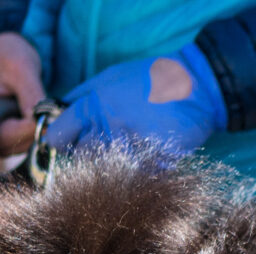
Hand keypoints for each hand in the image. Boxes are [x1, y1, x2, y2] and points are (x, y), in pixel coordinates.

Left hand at [45, 45, 227, 157]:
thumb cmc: (152, 78)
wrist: (196, 89)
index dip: (60, 140)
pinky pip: (131, 176)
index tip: (64, 142)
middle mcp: (108, 129)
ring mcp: (131, 149)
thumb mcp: (110, 75)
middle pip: (79, 157)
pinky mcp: (152, 165)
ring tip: (123, 149)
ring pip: (104, 170)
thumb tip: (61, 110)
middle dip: (85, 153)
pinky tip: (142, 156)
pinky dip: (133, 171)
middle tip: (100, 144)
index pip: (59, 136)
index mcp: (94, 106)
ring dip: (109, 163)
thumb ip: (82, 94)